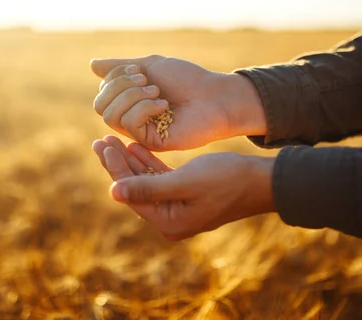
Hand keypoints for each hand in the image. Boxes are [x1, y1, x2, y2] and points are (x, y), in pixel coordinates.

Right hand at [90, 55, 265, 150]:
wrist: (215, 95)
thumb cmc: (187, 79)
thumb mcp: (150, 65)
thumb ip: (121, 68)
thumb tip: (92, 65)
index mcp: (130, 102)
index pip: (102, 94)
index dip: (114, 79)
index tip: (138, 69)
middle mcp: (132, 119)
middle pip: (100, 106)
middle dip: (120, 87)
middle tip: (146, 80)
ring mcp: (141, 132)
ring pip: (111, 116)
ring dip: (132, 96)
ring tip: (157, 92)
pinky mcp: (151, 143)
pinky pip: (129, 125)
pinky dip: (143, 108)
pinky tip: (163, 105)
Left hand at [92, 135, 275, 240]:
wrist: (261, 181)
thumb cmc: (227, 179)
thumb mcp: (186, 182)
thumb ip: (149, 187)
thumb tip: (112, 193)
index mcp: (169, 222)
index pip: (132, 194)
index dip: (115, 169)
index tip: (102, 145)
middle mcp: (171, 219)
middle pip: (135, 187)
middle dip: (118, 163)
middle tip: (100, 140)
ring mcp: (179, 207)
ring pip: (146, 180)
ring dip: (130, 161)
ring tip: (111, 140)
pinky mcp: (187, 194)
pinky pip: (160, 178)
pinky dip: (148, 163)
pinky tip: (135, 147)